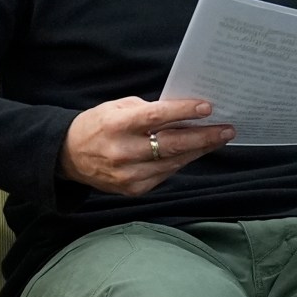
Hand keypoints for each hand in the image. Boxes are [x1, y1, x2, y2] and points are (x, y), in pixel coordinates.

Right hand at [61, 97, 233, 195]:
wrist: (68, 156)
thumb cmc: (97, 125)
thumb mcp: (116, 108)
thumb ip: (148, 109)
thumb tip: (184, 112)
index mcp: (117, 125)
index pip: (156, 117)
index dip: (183, 112)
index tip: (207, 107)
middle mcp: (123, 152)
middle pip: (173, 145)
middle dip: (204, 137)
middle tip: (228, 129)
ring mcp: (129, 174)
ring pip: (174, 162)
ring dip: (199, 150)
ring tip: (219, 138)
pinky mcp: (134, 189)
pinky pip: (166, 174)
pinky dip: (182, 161)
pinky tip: (195, 151)